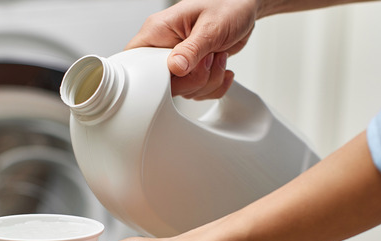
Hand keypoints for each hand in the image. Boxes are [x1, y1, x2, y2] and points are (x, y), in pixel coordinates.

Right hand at [125, 0, 258, 98]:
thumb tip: (176, 67)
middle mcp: (164, 47)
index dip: (155, 77)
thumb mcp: (210, 26)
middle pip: (163, 85)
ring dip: (207, 82)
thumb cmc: (227, 5)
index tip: (180, 73)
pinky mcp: (191, 70)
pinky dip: (214, 86)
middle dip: (193, 80)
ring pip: (183, 91)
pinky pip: (196, 92)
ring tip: (218, 57)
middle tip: (208, 60)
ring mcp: (178, 61)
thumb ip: (192, 49)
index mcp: (158, 30)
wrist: (243, 7)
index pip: (137, 61)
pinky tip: (222, 68)